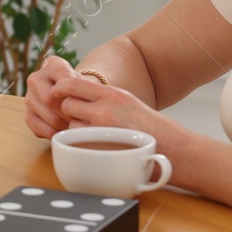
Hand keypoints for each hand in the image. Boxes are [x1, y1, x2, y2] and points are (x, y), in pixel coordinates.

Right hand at [24, 55, 78, 138]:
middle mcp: (36, 78)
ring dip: (63, 125)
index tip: (82, 101)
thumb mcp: (87, 84)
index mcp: (52, 65)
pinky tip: (63, 133)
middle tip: (82, 120)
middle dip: (68, 112)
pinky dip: (53, 133)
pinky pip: (38, 127)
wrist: (74, 98)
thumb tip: (79, 104)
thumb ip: (85, 88)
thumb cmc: (82, 90)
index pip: (61, 76)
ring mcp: (29, 97)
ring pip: (46, 115)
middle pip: (49, 98)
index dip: (72, 91)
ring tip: (77, 127)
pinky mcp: (28, 114)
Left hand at [50, 73, 185, 151]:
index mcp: (113, 94)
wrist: (175, 148)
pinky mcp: (102, 147)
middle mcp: (105, 108)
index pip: (74, 83)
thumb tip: (79, 98)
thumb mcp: (128, 103)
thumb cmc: (153, 128)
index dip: (61, 88)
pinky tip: (96, 146)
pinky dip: (82, 144)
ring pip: (71, 125)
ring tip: (94, 135)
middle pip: (67, 104)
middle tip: (78, 117)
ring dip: (76, 130)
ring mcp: (102, 129)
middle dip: (68, 112)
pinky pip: (80, 143)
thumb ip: (105, 100)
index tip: (57, 92)